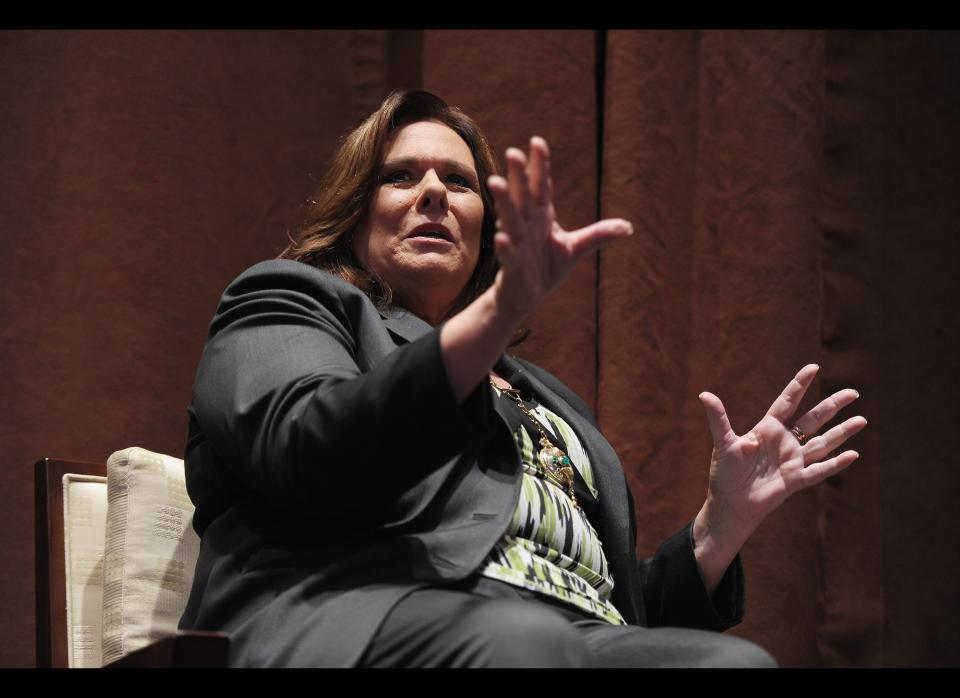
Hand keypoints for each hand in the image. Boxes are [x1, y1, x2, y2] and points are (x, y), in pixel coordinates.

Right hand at [486, 137, 632, 321]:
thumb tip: (629, 227)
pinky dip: (504, 247)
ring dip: (504, 202)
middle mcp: (525, 226)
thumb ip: (598, 235)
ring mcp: (517, 244)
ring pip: (509, 219)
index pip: (541, 187)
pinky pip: (507, 255)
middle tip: (513, 153)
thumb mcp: (574, 248)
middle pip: (523, 197)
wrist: (525, 297)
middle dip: (518, 176)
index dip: (540, 166)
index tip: (537, 142)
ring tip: (496, 182)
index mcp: (540, 216)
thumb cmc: (545, 268)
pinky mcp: (511, 267)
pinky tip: (501, 237)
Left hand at [698, 364, 866, 535]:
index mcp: (768, 429)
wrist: (730, 504)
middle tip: (853, 392)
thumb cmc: (725, 473)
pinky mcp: (795, 480)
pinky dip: (835, 464)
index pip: (788, 402)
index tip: (813, 367)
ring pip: (822, 443)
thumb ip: (718, 418)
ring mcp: (792, 461)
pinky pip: (819, 471)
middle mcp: (784, 442)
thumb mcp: (723, 443)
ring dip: (842, 433)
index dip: (799, 385)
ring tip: (862, 419)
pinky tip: (853, 455)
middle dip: (832, 405)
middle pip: (813, 419)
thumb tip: (704, 394)